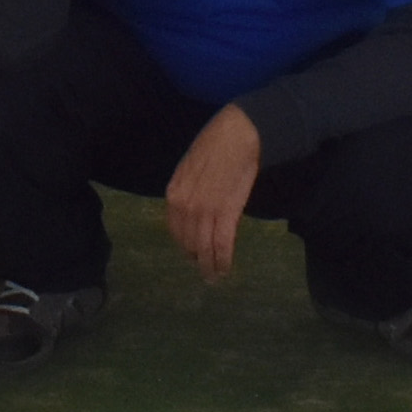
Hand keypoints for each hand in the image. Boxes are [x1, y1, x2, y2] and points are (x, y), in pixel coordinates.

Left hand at [166, 106, 263, 282]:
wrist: (237, 134)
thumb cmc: (215, 145)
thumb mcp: (190, 168)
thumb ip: (188, 190)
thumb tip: (192, 207)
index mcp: (174, 192)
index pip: (175, 229)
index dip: (184, 245)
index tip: (192, 255)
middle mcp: (184, 205)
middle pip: (188, 242)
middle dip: (197, 260)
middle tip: (206, 272)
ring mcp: (204, 210)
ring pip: (205, 247)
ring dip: (210, 266)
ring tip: (215, 277)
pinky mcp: (226, 213)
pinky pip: (222, 244)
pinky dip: (223, 260)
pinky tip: (225, 269)